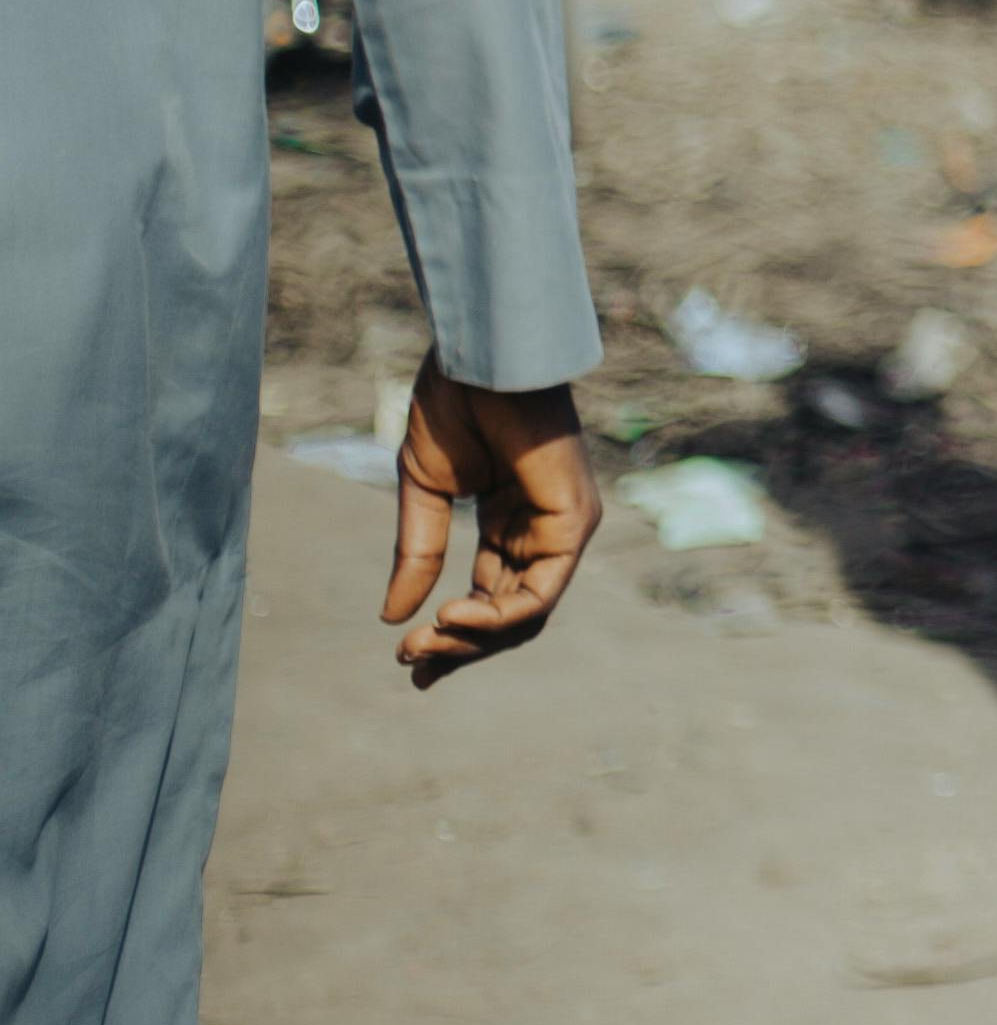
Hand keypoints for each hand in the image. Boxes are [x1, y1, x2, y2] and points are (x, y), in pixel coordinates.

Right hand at [385, 361, 597, 684]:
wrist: (476, 361)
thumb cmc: (454, 410)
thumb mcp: (427, 494)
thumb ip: (419, 555)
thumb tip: (394, 619)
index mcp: (511, 523)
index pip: (490, 597)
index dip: (452, 634)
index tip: (407, 658)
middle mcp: (543, 531)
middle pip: (510, 615)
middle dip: (459, 647)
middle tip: (411, 663)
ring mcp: (564, 528)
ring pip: (526, 613)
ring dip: (472, 639)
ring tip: (424, 644)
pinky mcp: (573, 521)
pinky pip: (540, 590)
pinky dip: (497, 616)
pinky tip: (452, 613)